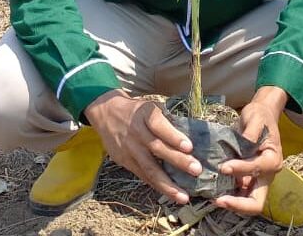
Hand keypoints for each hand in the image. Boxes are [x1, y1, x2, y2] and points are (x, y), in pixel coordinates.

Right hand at [84, 90, 200, 204]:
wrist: (106, 112)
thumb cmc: (136, 110)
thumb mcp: (150, 107)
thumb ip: (166, 120)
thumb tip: (191, 136)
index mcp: (144, 114)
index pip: (159, 125)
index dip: (173, 136)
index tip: (189, 147)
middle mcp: (136, 132)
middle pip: (157, 148)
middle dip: (178, 161)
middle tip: (196, 170)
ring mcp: (129, 148)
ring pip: (149, 168)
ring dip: (167, 184)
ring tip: (183, 196)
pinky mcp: (124, 161)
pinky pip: (142, 175)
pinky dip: (156, 185)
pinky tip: (169, 194)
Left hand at [214, 86, 286, 215]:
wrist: (260, 117)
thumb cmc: (259, 117)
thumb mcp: (256, 119)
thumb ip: (250, 134)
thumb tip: (242, 147)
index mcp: (272, 160)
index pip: (257, 170)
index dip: (240, 169)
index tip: (223, 167)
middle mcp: (267, 175)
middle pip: (257, 202)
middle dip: (238, 205)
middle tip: (218, 200)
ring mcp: (257, 180)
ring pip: (247, 202)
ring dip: (231, 202)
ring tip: (212, 197)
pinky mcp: (248, 179)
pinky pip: (238, 193)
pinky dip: (228, 195)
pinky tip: (213, 191)